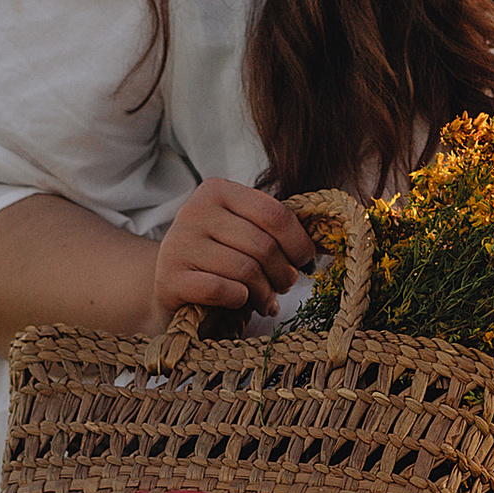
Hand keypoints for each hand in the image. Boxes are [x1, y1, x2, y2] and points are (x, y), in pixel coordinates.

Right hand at [150, 178, 316, 326]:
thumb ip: (275, 229)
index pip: (274, 213)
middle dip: (283, 273)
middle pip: (263, 245)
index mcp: (216, 190)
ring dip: (265, 292)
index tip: (304, 261)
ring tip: (266, 300)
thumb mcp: (245, 233)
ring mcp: (178, 244)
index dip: (299, 243)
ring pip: (246, 270)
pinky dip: (239, 300)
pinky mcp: (170, 278)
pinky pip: (223, 290)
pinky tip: (238, 302)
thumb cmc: (219, 260)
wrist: (170, 287)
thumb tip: (323, 242)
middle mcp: (193, 211)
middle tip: (284, 286)